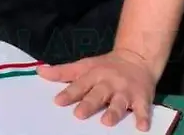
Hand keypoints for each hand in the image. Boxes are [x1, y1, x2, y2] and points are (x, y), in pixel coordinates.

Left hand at [37, 49, 157, 130]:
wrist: (138, 57)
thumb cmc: (106, 66)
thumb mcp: (85, 65)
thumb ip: (63, 72)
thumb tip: (39, 72)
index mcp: (94, 74)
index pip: (80, 84)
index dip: (69, 93)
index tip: (58, 101)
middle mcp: (109, 82)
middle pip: (98, 94)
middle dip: (89, 104)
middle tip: (79, 114)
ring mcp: (126, 91)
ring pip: (119, 102)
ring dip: (114, 112)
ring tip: (107, 122)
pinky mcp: (142, 97)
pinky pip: (143, 108)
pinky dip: (143, 117)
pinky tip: (141, 126)